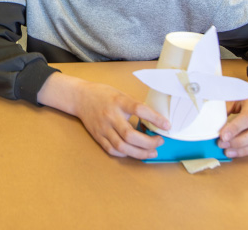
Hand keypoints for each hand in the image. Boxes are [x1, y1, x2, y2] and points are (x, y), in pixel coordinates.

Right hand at [37, 74, 169, 159]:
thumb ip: (134, 106)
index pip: (139, 109)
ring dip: (140, 152)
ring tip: (152, 152)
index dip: (155, 118)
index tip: (167, 125)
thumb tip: (154, 120)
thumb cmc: (103, 95)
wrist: (80, 97)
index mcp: (118, 101)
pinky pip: (112, 150)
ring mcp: (103, 128)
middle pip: (130, 135)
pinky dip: (126, 153)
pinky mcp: (98, 136)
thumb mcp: (121, 94)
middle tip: (159, 141)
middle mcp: (110, 115)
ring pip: (122, 146)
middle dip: (149, 142)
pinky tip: (134, 152)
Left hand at [217, 73, 247, 157]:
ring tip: (226, 151)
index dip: (235, 128)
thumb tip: (213, 124)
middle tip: (221, 144)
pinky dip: (246, 151)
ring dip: (242, 149)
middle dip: (238, 142)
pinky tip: (234, 152)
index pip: (247, 118)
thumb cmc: (245, 98)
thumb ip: (226, 109)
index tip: (222, 136)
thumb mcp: (235, 98)